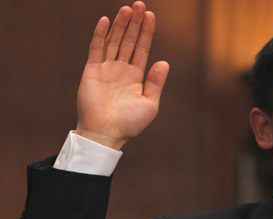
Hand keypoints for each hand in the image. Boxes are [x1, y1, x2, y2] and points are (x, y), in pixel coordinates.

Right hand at [75, 1, 168, 149]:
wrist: (106, 134)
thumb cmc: (129, 123)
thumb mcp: (150, 103)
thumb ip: (156, 83)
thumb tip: (164, 62)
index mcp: (136, 77)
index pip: (142, 49)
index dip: (147, 32)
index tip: (151, 16)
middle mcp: (121, 70)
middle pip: (129, 40)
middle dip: (135, 23)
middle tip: (140, 5)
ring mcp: (106, 69)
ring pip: (114, 41)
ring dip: (121, 25)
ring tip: (128, 9)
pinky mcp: (92, 71)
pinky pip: (96, 49)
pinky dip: (101, 35)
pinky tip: (106, 21)